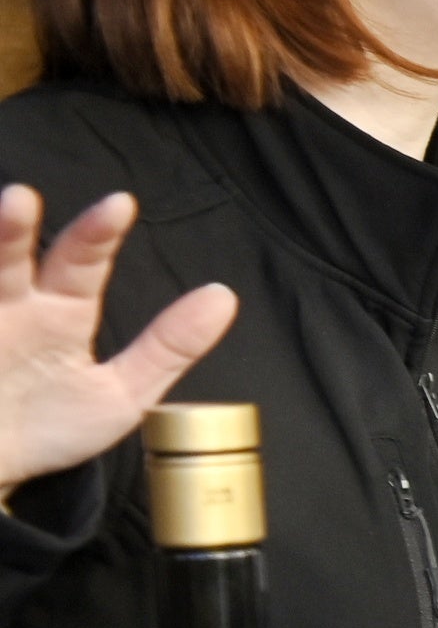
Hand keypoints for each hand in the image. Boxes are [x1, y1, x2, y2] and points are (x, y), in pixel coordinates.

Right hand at [0, 187, 236, 494]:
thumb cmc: (51, 427)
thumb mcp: (120, 395)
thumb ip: (167, 347)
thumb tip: (224, 296)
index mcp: (58, 313)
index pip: (80, 263)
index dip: (97, 235)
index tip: (120, 205)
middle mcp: (7, 308)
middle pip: (7, 260)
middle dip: (11, 231)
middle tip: (21, 200)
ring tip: (2, 211)